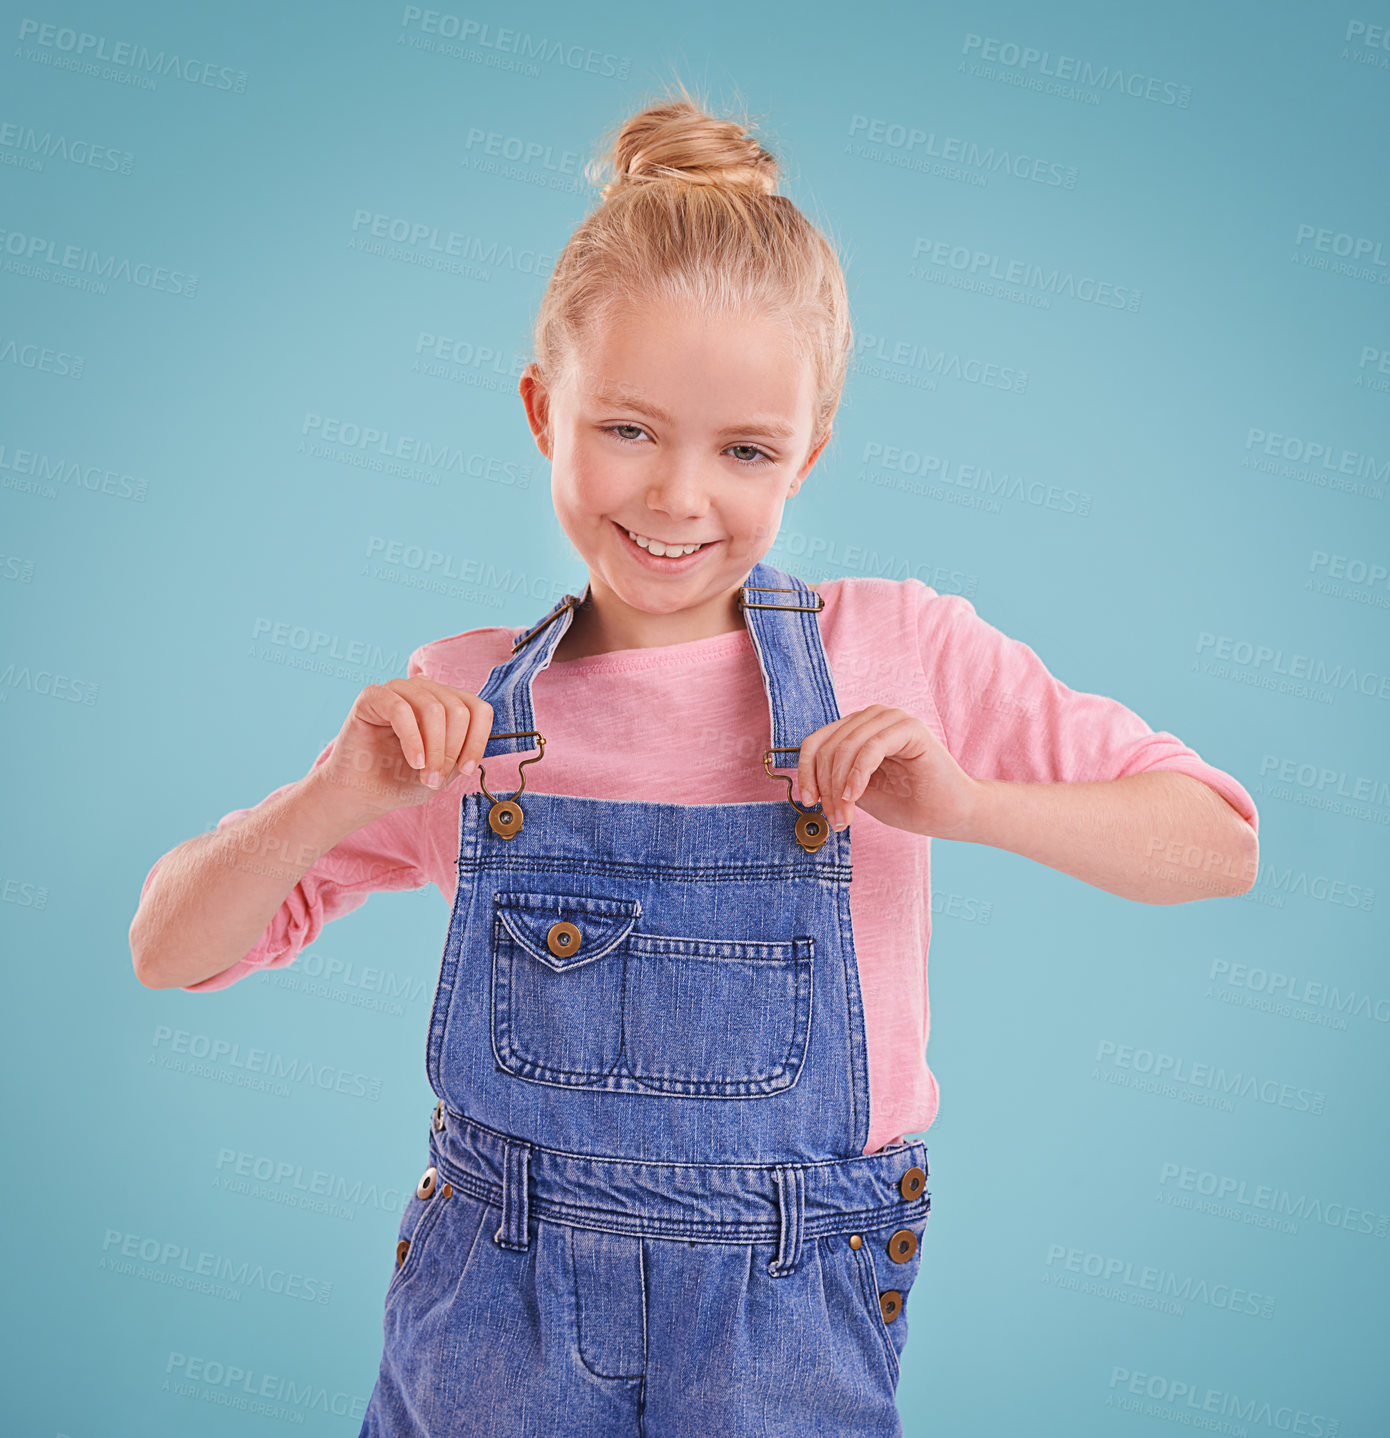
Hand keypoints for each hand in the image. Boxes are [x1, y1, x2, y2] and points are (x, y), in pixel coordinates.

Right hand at [312, 677, 494, 817]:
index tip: (466, 769)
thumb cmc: (401, 779)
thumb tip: (480, 743)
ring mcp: (399, 689)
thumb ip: (463, 751)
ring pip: (433, 709)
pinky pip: (401, 709)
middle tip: (436, 778)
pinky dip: (412, 739)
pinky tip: (413, 761)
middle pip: (457, 710)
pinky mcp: (373, 695)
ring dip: (434, 749)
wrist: (363, 793)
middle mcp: (424, 690)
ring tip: (425, 775)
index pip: (478, 709)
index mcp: (446, 702)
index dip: (477, 740)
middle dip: (451, 750)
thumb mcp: (444, 769)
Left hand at [794, 705, 980, 837]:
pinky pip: (870, 748)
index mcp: (857, 729)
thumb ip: (833, 781)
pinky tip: (854, 797)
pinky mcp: (909, 728)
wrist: (950, 815)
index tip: (808, 801)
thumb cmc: (908, 803)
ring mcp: (891, 719)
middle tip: (835, 818)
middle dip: (826, 788)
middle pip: (828, 747)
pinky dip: (856, 776)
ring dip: (839, 787)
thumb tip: (804, 785)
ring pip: (846, 748)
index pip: (815, 742)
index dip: (805, 772)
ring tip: (845, 816)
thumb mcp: (856, 792)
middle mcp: (872, 717)